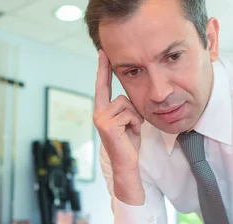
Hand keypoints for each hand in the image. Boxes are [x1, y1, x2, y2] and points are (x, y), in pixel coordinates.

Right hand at [93, 50, 143, 173]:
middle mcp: (98, 113)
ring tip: (130, 131)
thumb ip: (125, 107)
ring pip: (127, 104)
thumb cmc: (129, 143)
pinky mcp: (107, 125)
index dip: (103, 68)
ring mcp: (100, 119)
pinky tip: (130, 134)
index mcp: (102, 111)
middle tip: (132, 127)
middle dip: (132, 111)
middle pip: (122, 97)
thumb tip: (128, 96)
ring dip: (135, 117)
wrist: (127, 163)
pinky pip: (129, 114)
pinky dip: (134, 123)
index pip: (102, 85)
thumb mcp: (128, 120)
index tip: (103, 52)